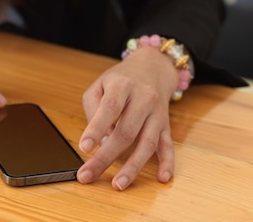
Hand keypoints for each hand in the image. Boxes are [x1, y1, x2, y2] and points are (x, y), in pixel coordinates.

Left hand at [76, 47, 177, 189]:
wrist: (153, 68)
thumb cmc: (120, 80)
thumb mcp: (99, 84)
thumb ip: (94, 108)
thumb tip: (99, 139)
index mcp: (122, 86)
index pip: (109, 108)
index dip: (96, 128)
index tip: (84, 148)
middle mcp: (143, 99)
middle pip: (126, 132)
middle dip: (105, 157)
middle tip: (87, 175)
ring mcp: (157, 113)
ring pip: (147, 143)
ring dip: (132, 167)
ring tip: (118, 184)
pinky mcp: (166, 125)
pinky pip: (169, 145)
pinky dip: (168, 163)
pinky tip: (163, 178)